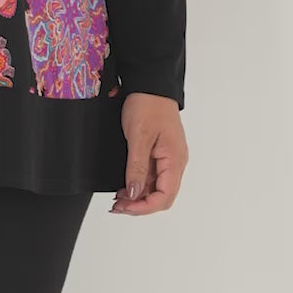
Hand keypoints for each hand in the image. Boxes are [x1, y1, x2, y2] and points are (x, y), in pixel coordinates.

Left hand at [110, 92, 187, 214]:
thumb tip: (135, 194)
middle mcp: (175, 163)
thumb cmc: (148, 105)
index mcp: (175, 160)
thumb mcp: (139, 137)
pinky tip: (124, 186)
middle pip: (161, 196)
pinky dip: (138, 184)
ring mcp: (168, 158)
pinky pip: (151, 176)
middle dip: (139, 205)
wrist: (150, 84)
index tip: (124, 208)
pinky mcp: (159, 153)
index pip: (165, 197)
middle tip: (117, 206)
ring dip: (138, 196)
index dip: (144, 207)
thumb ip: (137, 167)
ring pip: (155, 188)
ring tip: (117, 199)